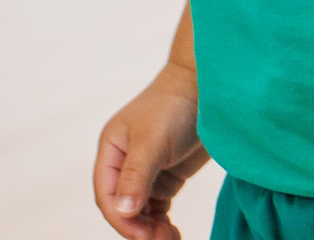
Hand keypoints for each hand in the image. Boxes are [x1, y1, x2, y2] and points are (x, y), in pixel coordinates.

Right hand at [94, 64, 210, 239]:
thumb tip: (122, 211)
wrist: (206, 88)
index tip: (144, 236)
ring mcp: (145, 171)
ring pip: (139, 212)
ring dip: (151, 230)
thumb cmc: (174, 105)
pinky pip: (156, 209)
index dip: (122, 219)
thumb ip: (136, 176)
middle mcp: (124, 163)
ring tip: (171, 238)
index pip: (107, 195)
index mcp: (112, 150)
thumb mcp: (153, 140)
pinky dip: (161, 224)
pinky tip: (172, 233)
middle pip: (123, 207)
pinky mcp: (165, 176)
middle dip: (138, 228)